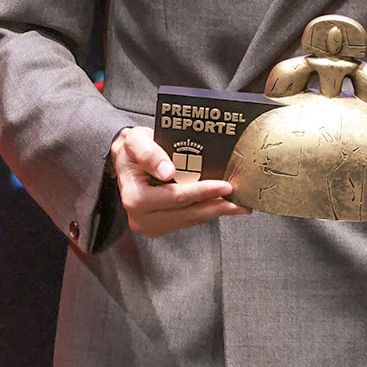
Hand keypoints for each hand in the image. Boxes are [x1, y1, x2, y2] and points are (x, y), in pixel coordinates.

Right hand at [114, 126, 247, 237]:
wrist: (126, 159)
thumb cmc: (132, 149)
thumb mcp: (137, 142)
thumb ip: (150, 154)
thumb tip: (168, 171)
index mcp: (135, 198)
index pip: (176, 197)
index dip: (203, 192)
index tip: (225, 186)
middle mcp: (140, 217)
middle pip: (186, 214)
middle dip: (216, 208)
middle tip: (240, 203)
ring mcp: (150, 224)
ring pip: (189, 220)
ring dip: (214, 212)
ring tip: (237, 205)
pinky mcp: (159, 225)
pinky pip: (186, 220)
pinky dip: (204, 212)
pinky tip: (220, 206)